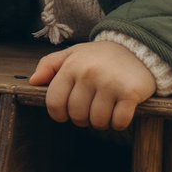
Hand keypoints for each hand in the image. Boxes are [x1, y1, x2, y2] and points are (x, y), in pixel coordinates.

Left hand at [28, 39, 155, 129]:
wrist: (138, 47)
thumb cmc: (100, 56)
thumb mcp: (73, 54)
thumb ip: (49, 65)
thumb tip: (33, 81)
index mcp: (71, 66)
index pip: (54, 103)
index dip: (59, 114)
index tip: (67, 113)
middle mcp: (89, 74)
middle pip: (77, 116)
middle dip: (83, 118)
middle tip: (91, 108)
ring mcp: (110, 83)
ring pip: (98, 122)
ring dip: (102, 122)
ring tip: (106, 109)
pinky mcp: (130, 92)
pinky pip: (119, 122)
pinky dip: (119, 123)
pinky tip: (120, 112)